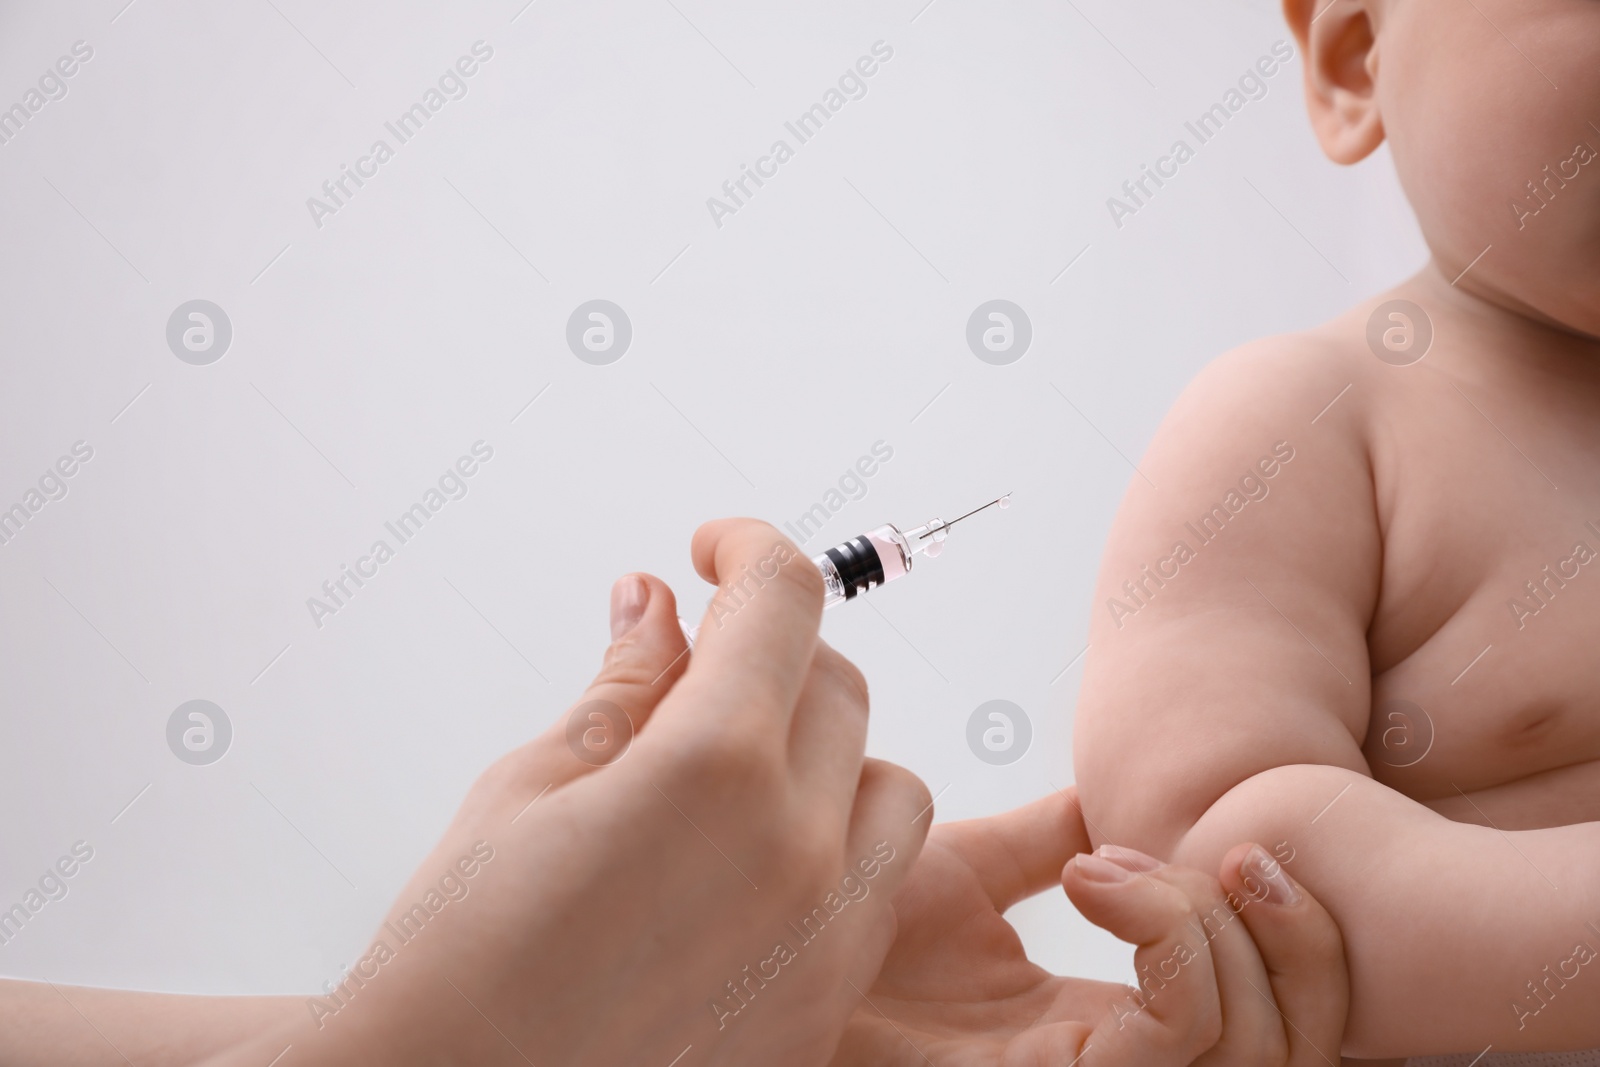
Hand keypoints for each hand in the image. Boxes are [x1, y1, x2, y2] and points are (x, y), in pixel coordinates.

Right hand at [204, 519, 932, 1066]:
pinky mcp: (826, 1001)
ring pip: (890, 787)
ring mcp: (827, 934)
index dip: (748, 548)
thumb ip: (623, 687)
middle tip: (697, 667)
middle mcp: (797, 846)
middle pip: (838, 687)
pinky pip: (879, 887)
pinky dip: (837, 844)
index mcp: (714, 766)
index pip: (782, 602)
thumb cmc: (462, 958)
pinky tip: (752, 859)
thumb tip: (656, 604)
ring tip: (733, 774)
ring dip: (825, 753)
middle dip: (773, 652)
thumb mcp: (528, 788)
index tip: (715, 549)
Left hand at [832, 789, 1347, 1065]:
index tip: (1226, 843)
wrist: (754, 953)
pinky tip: (1098, 881)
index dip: (1293, 927)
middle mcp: (1122, 1066)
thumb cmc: (837, 931)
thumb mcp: (961, 869)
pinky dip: (1171, 939)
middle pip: (1303, 1045)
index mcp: (1112, 1026)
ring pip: (1260, 1047)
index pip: (1274, 1009)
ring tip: (1139, 867)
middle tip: (1239, 857)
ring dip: (1227, 930)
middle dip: (1305, 942)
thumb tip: (1115, 799)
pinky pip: (1180, 1037)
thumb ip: (1047, 843)